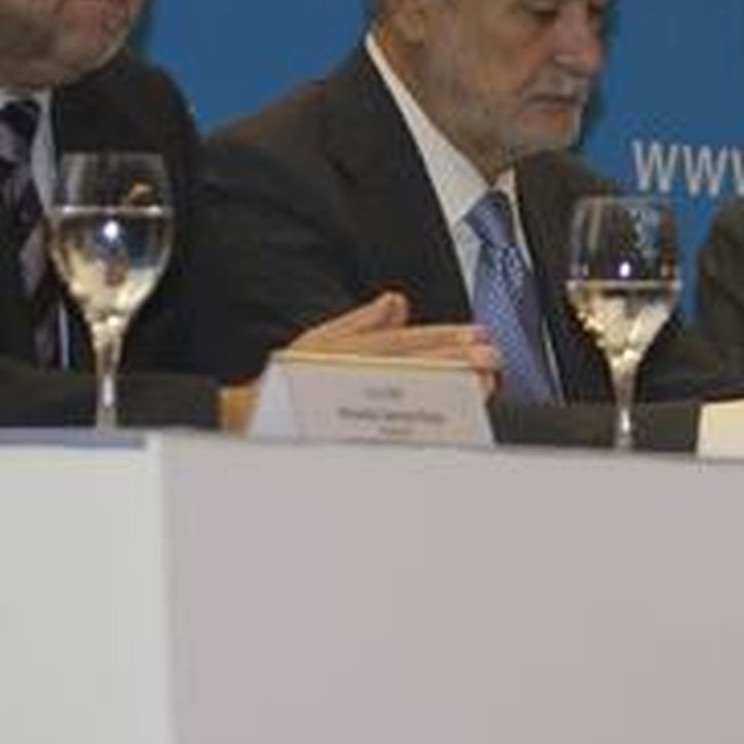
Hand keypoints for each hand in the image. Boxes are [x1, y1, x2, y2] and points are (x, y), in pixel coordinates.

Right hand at [219, 291, 501, 431]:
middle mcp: (352, 379)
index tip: (478, 336)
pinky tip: (455, 425)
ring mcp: (355, 412)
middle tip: (490, 359)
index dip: (443, 339)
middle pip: (410, 369)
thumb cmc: (287, 386)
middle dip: (455, 363)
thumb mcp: (319, 341)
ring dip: (450, 392)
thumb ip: (361, 322)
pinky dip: (428, 428)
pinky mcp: (357, 441)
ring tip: (484, 385)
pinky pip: (398, 435)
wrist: (253, 424)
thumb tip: (395, 302)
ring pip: (409, 401)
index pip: (403, 343)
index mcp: (346, 353)